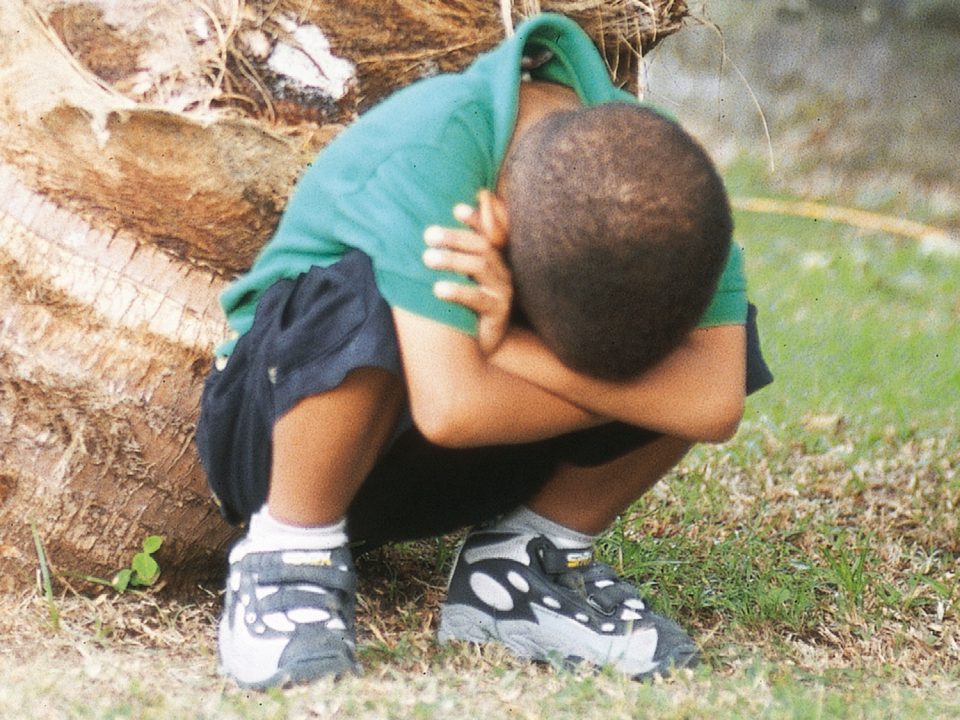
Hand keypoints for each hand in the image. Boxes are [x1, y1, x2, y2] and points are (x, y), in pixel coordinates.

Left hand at [423, 190, 511, 354]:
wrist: (476, 352)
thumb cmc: (461, 313)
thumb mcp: (455, 284)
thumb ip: (445, 262)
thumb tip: (419, 241)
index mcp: (491, 261)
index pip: (485, 234)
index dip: (475, 219)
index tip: (456, 209)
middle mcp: (500, 273)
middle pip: (481, 246)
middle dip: (454, 238)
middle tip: (429, 236)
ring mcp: (502, 292)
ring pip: (480, 267)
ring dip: (452, 260)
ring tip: (428, 258)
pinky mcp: (498, 313)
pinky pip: (479, 298)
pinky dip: (458, 291)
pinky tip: (438, 289)